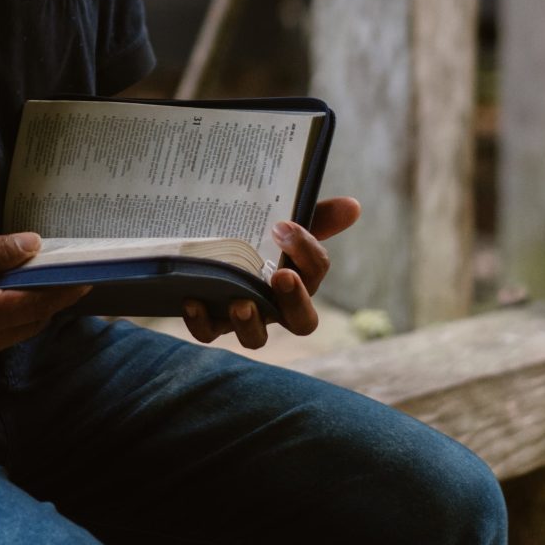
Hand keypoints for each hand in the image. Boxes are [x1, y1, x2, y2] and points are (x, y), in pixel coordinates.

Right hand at [0, 233, 87, 370]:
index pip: (37, 304)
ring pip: (14, 337)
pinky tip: (2, 305)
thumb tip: (34, 244)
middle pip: (31, 324)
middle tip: (65, 281)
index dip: (64, 293)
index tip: (86, 281)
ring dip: (28, 315)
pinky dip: (6, 325)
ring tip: (35, 288)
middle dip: (51, 304)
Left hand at [181, 196, 360, 349]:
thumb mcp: (283, 222)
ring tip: (240, 302)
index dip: (306, 252)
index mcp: (299, 279)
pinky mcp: (210, 321)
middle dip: (296, 301)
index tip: (284, 227)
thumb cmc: (256, 237)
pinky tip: (192, 299)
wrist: (208, 245)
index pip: (315, 272)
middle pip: (302, 321)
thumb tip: (352, 205)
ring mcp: (244, 317)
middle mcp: (277, 306)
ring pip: (255, 338)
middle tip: (283, 276)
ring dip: (250, 323)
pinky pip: (208, 333)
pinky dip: (200, 321)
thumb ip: (315, 216)